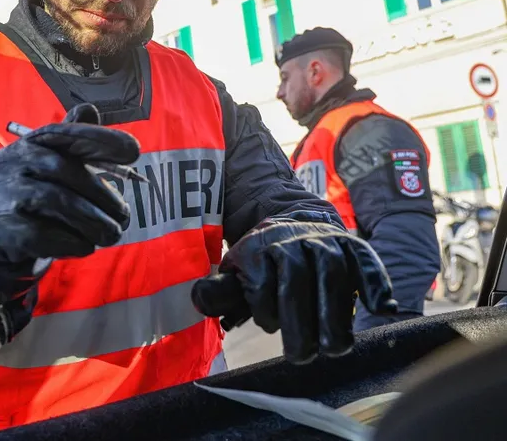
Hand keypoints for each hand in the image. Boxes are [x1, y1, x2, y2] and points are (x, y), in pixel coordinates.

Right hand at [0, 103, 139, 298]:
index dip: (99, 138)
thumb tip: (89, 110)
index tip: (134, 151)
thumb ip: (70, 144)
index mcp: (24, 146)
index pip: (62, 133)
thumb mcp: (45, 171)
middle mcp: (8, 165)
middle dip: (100, 192)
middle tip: (124, 215)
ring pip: (55, 201)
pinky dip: (71, 241)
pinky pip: (41, 234)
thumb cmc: (25, 201)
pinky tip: (85, 246)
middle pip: (61, 169)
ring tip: (111, 234)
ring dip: (92, 220)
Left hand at [191, 219, 396, 363]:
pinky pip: (365, 260)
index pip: (262, 281)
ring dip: (336, 311)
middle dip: (300, 320)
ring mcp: (325, 241)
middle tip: (303, 356)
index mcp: (258, 248)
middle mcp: (292, 240)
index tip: (268, 327)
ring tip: (337, 349)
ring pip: (332, 271)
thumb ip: (220, 292)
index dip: (265, 310)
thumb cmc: (262, 266)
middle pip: (297, 277)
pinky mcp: (352, 245)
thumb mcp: (235, 275)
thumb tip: (199, 300)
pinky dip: (375, 282)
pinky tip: (381, 308)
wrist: (292, 224)